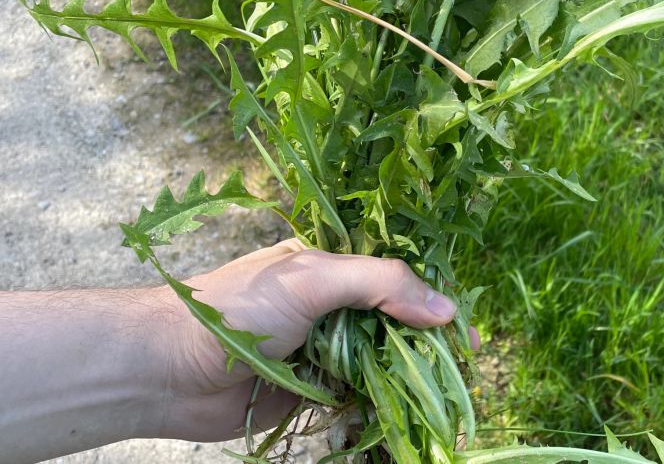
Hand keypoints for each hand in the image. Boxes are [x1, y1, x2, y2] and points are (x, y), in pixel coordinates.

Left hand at [157, 239, 471, 441]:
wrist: (168, 368)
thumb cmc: (239, 307)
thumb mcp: (314, 278)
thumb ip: (380, 284)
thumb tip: (445, 309)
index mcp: (334, 269)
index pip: (399, 282)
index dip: (436, 306)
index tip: (468, 336)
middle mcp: (333, 308)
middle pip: (395, 329)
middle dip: (428, 352)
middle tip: (462, 378)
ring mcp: (322, 351)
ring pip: (379, 367)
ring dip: (405, 385)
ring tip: (436, 407)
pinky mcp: (309, 391)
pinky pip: (354, 400)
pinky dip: (375, 410)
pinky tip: (394, 421)